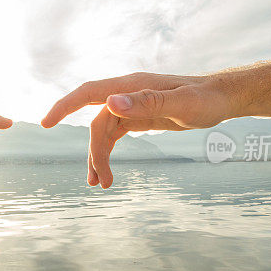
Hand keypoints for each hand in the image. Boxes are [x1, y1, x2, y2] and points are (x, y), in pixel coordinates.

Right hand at [41, 72, 236, 187]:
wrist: (224, 98)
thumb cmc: (207, 98)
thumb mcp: (181, 104)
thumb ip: (147, 103)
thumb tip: (110, 102)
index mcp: (131, 86)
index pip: (88, 93)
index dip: (64, 107)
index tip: (45, 123)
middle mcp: (126, 93)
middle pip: (97, 123)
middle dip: (94, 152)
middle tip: (99, 182)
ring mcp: (131, 105)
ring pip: (103, 132)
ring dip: (99, 157)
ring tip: (100, 184)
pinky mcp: (138, 117)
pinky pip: (114, 135)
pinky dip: (107, 152)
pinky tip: (105, 170)